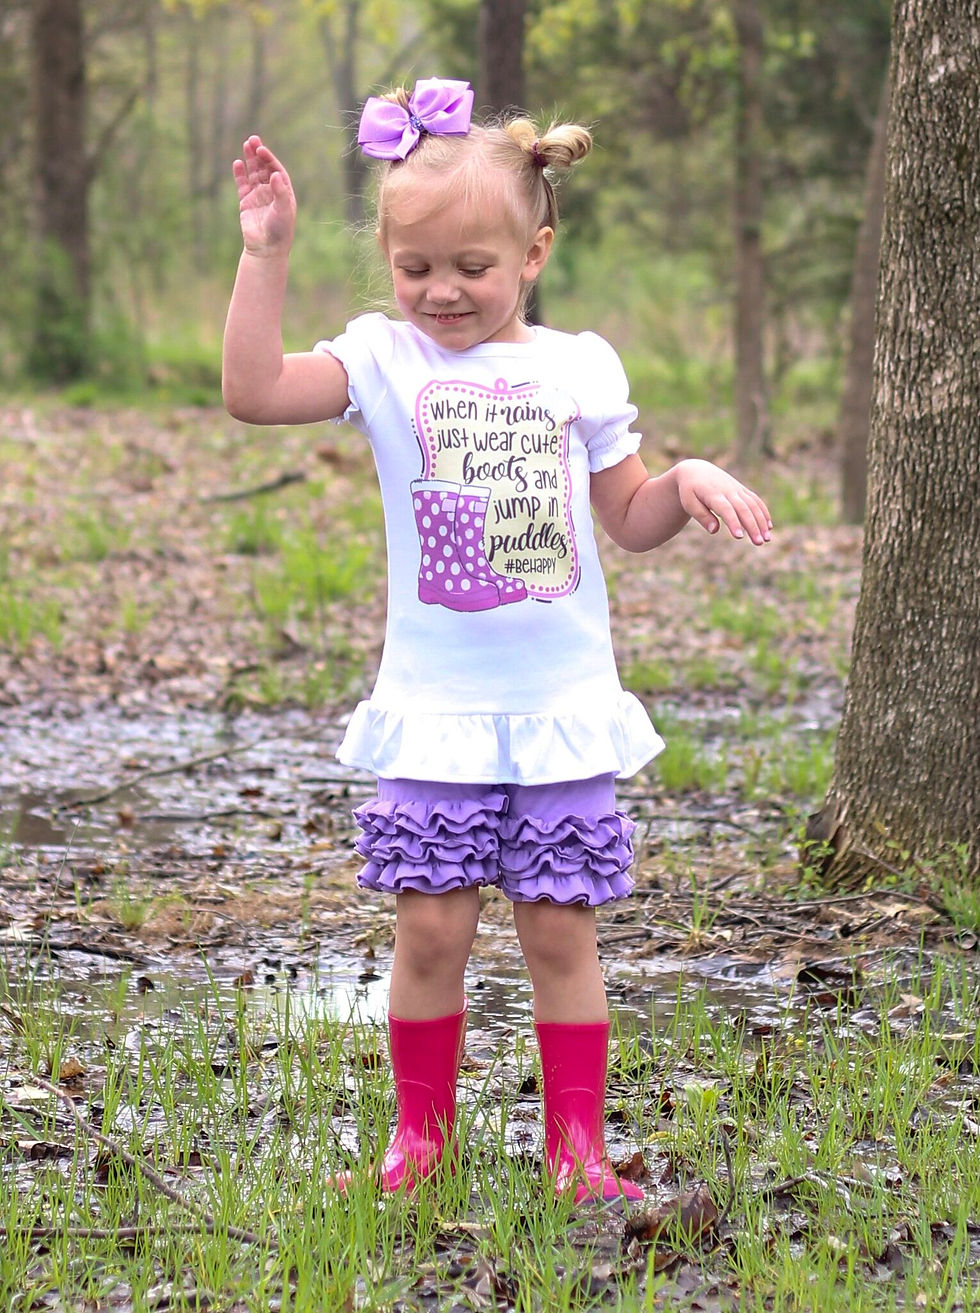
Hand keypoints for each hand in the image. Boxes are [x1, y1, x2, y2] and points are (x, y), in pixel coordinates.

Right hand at [233, 136, 295, 254]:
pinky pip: (242, 184)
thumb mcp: (283, 210)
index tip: (262, 149)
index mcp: (284, 192)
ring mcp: (258, 196)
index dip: (269, 159)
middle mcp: (272, 192)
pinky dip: (240, 174)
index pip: (276, 170)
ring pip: (253, 173)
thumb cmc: (279, 231)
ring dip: (250, 159)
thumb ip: (280, 192)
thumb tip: (276, 174)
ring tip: (245, 144)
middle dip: (259, 154)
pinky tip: (237, 163)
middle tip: (252, 139)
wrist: (266, 249)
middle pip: (265, 168)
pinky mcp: (246, 202)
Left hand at [675, 459, 771, 544]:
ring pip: (753, 505)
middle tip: (759, 543)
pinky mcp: (742, 490)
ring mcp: (737, 489)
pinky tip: (768, 526)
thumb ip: (701, 516)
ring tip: (767, 539)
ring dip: (762, 521)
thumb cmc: (690, 491)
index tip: (739, 537)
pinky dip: (763, 512)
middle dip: (753, 526)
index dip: (733, 522)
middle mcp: (728, 491)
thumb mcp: (689, 503)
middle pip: (744, 509)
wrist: (696, 471)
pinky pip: (756, 500)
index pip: (726, 510)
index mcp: (713, 494)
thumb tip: (714, 530)